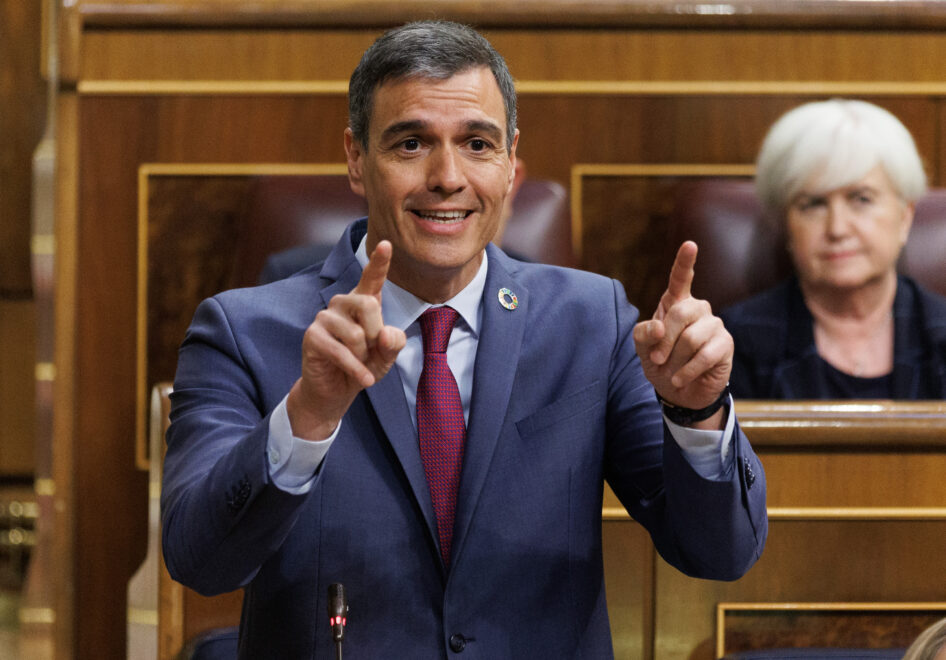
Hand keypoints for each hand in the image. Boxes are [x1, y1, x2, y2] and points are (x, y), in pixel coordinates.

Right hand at [287, 241, 406, 439]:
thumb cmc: (362, 366)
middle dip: (376, 335)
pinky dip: (356, 369)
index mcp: (362, 302)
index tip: (387, 244)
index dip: (379, 261)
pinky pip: (341, 351)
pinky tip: (364, 380)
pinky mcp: (312, 336)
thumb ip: (393, 343)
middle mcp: (342, 304)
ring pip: (356, 333)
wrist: (335, 391)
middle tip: (371, 352)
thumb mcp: (386, 356)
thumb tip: (385, 333)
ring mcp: (324, 318)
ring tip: (359, 363)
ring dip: (364, 356)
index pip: (371, 278)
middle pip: (368, 305)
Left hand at [633, 241, 732, 417]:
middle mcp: (697, 309)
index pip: (681, 278)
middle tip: (656, 360)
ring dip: (675, 359)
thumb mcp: (643, 349)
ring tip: (671, 370)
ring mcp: (713, 325)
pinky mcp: (724, 344)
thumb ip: (643, 334)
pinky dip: (686, 371)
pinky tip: (680, 378)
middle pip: (680, 312)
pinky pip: (704, 355)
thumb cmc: (661, 363)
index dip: (685, 262)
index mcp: (675, 303)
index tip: (690, 245)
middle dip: (664, 340)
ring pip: (691, 337)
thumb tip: (658, 328)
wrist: (678, 392)